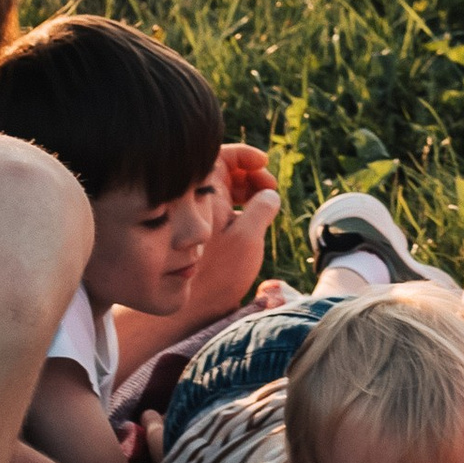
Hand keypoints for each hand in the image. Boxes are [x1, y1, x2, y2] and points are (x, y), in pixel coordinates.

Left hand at [187, 153, 281, 324]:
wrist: (194, 307)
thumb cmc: (219, 272)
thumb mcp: (248, 236)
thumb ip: (262, 208)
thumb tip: (269, 193)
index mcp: (206, 193)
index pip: (222, 156)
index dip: (245, 155)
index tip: (263, 163)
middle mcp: (201, 201)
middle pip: (226, 172)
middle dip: (251, 174)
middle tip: (269, 188)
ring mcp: (203, 218)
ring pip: (226, 192)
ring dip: (248, 192)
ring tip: (266, 205)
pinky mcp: (208, 235)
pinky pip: (226, 210)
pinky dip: (242, 209)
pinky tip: (255, 223)